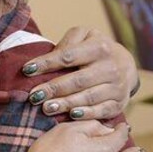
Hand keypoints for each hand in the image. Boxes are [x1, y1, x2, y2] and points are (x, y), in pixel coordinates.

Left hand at [23, 27, 138, 119]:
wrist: (126, 63)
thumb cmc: (95, 49)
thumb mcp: (85, 35)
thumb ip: (69, 41)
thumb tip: (52, 56)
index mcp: (99, 47)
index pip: (68, 56)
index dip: (46, 63)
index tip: (27, 70)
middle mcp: (110, 67)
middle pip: (78, 80)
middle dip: (53, 89)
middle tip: (34, 96)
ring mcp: (117, 86)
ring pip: (89, 97)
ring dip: (66, 103)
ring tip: (46, 108)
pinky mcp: (119, 103)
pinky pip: (102, 111)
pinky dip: (87, 114)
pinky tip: (71, 115)